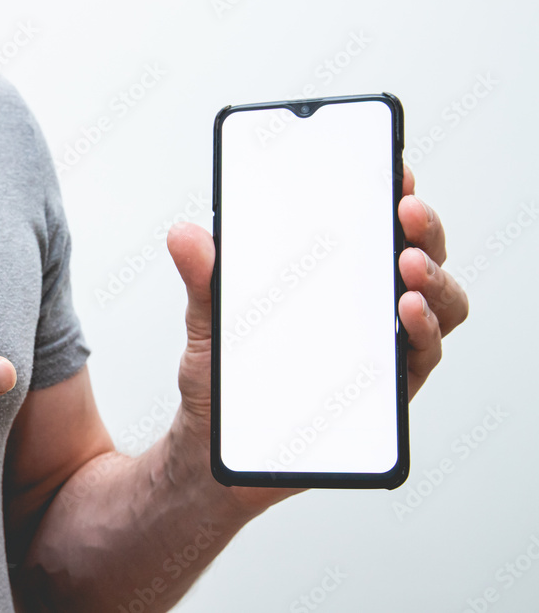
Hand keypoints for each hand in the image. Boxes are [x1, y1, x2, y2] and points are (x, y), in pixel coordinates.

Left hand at [165, 164, 467, 514]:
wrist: (215, 451)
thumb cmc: (221, 381)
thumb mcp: (206, 322)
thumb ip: (203, 278)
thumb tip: (183, 233)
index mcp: (329, 280)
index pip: (372, 228)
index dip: (391, 193)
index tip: (392, 166)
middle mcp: (364, 308)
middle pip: (415, 256)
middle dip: (420, 226)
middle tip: (404, 207)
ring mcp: (380, 348)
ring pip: (434, 304)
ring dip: (432, 277)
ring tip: (407, 263)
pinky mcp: (384, 392)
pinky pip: (420, 359)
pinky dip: (422, 333)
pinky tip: (405, 314)